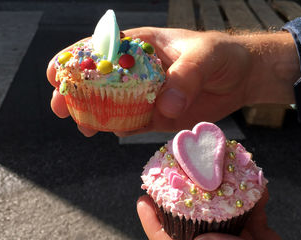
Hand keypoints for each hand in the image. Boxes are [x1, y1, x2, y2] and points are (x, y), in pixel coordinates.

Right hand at [47, 28, 299, 135]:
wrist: (242, 78)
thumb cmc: (223, 56)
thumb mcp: (205, 56)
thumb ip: (185, 76)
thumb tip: (164, 105)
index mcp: (142, 46)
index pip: (101, 49)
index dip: (76, 60)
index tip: (58, 73)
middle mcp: (138, 71)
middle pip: (98, 81)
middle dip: (76, 92)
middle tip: (60, 106)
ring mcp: (146, 95)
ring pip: (111, 105)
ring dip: (93, 115)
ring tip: (83, 127)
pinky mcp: (157, 116)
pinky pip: (133, 124)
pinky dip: (119, 129)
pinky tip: (109, 133)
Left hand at [137, 191, 300, 239]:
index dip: (156, 231)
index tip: (143, 203)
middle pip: (197, 236)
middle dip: (185, 206)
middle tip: (176, 177)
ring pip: (226, 226)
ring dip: (222, 201)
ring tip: (215, 175)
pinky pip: (255, 225)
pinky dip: (254, 206)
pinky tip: (256, 190)